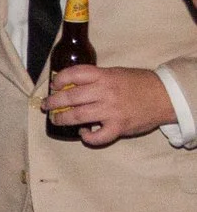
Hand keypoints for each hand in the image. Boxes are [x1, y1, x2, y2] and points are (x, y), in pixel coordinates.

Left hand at [46, 64, 177, 145]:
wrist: (165, 96)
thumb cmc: (139, 83)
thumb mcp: (116, 73)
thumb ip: (96, 78)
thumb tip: (70, 84)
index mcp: (104, 76)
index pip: (74, 74)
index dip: (60, 80)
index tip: (54, 86)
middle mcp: (105, 92)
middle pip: (70, 98)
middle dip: (53, 102)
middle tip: (47, 106)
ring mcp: (111, 110)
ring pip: (78, 116)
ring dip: (63, 119)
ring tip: (57, 119)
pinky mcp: (119, 127)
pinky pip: (98, 136)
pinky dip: (88, 137)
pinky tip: (84, 134)